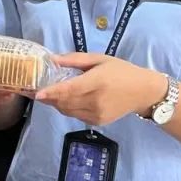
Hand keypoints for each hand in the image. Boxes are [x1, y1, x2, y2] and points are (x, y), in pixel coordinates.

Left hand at [35, 53, 169, 126]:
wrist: (143, 92)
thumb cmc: (121, 71)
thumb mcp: (100, 59)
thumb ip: (75, 60)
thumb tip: (53, 59)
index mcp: (97, 82)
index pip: (69, 90)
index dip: (51, 92)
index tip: (36, 93)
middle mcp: (95, 101)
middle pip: (64, 102)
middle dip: (49, 97)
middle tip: (37, 89)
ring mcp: (96, 114)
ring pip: (67, 111)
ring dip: (56, 103)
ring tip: (50, 94)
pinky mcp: (97, 122)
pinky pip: (75, 116)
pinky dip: (67, 108)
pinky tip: (68, 100)